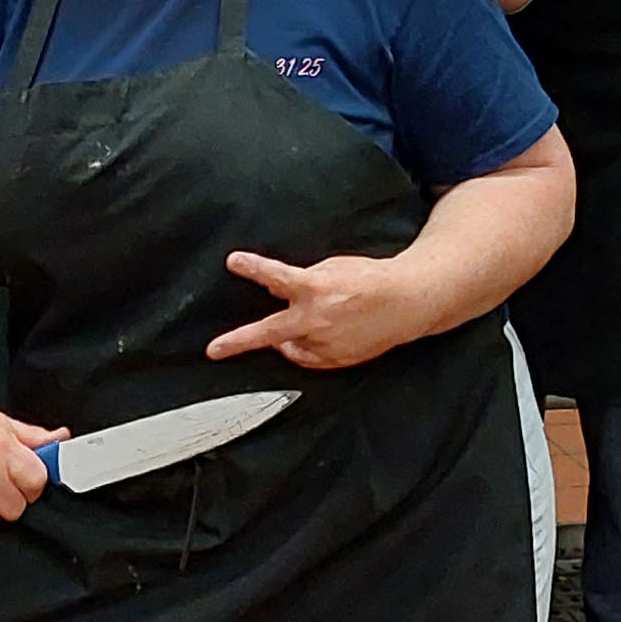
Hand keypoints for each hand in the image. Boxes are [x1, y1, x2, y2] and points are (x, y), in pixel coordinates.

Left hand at [211, 250, 427, 369]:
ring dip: (288, 336)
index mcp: (316, 289)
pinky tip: (318, 336)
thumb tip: (275, 286)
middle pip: (268, 333)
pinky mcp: (335, 359)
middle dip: (238, 342)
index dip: (252, 268)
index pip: (276, 276)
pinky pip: (307, 358)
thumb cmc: (370, 280)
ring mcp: (325, 343)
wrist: (405, 303)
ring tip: (307, 322)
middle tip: (214, 350)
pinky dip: (305, 348)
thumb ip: (301, 279)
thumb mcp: (331, 268)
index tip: (234, 262)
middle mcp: (317, 319)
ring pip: (289, 346)